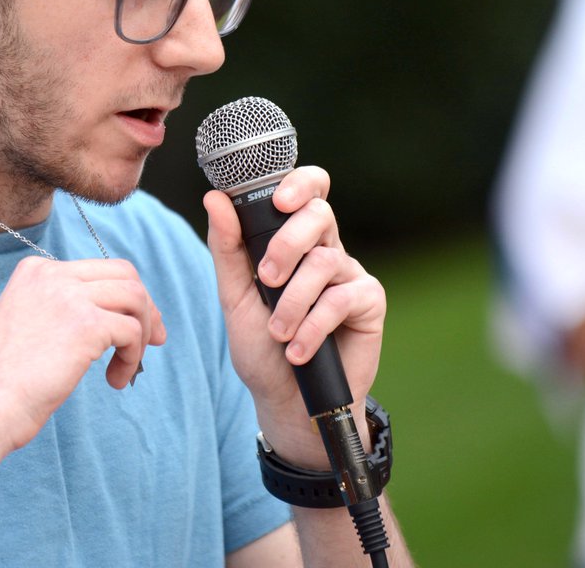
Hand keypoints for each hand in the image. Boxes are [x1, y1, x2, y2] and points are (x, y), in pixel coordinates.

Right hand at [0, 256, 165, 450]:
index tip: (137, 327)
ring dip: (142, 335)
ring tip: (127, 366)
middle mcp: (52, 274)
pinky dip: (132, 358)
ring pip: (135, 298)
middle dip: (146, 307)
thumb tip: (122, 314)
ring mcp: (69, 296)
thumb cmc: (6, 380)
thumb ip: (65, 308)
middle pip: (124, 274)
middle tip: (154, 341)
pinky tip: (115, 381)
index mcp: (36, 270)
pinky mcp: (86, 324)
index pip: (99, 269)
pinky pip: (132, 331)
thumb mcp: (31, 324)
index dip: (126, 297)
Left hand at [203, 166, 385, 458]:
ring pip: (324, 261)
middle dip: (287, 242)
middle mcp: (326, 250)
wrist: (287, 402)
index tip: (277, 201)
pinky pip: (342, 298)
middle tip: (266, 278)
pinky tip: (299, 350)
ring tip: (278, 334)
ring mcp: (350, 274)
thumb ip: (227, 249)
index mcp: (295, 241)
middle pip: (319, 213)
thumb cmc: (261, 348)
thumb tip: (215, 199)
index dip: (299, 183)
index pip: (307, 191)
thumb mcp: (234, 298)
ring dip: (293, 301)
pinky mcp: (369, 302)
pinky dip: (313, 326)